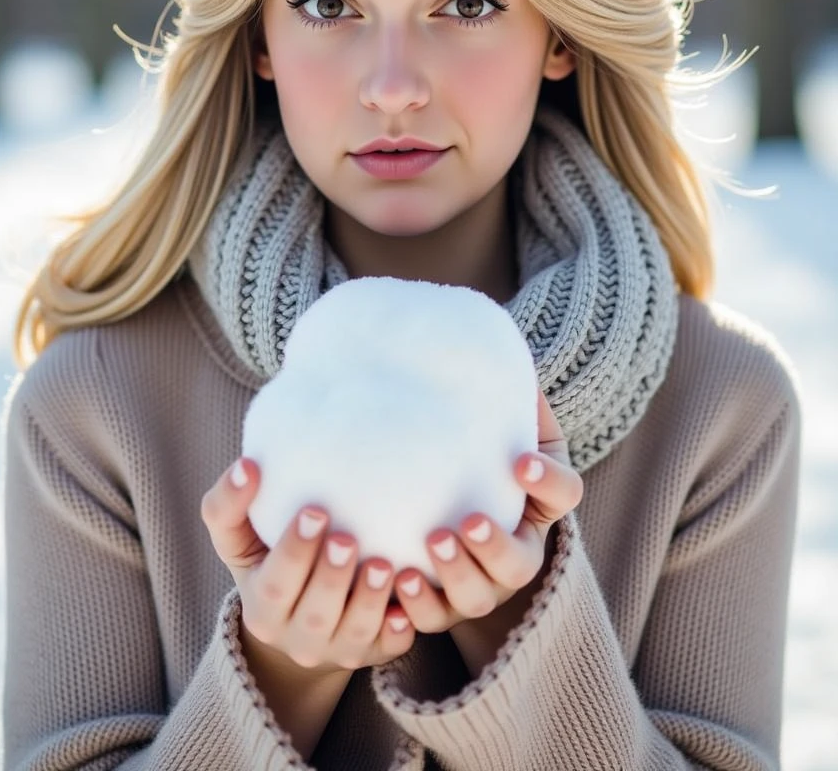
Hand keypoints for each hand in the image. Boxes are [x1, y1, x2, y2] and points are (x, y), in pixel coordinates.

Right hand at [201, 459, 414, 671]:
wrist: (294, 617)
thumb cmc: (265, 558)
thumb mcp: (237, 539)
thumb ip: (228, 505)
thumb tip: (247, 466)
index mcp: (262, 608)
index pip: (276, 585)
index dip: (294, 552)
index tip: (314, 511)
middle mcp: (297, 638)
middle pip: (315, 614)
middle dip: (332, 577)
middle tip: (348, 540)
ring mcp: (337, 649)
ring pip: (354, 634)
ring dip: (369, 601)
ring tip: (384, 565)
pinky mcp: (371, 653)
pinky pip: (388, 650)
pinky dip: (397, 633)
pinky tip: (406, 611)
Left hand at [393, 389, 582, 633]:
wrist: (430, 491)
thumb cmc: (467, 444)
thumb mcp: (488, 416)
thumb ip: (491, 386)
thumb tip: (477, 337)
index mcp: (538, 500)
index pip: (563, 494)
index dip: (549, 481)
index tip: (521, 461)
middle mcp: (516, 549)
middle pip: (522, 563)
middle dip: (494, 546)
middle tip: (465, 521)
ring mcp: (480, 583)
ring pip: (480, 597)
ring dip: (455, 577)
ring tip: (426, 546)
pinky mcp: (440, 605)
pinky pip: (432, 620)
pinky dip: (415, 610)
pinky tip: (394, 586)